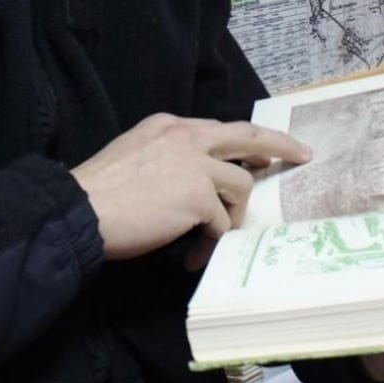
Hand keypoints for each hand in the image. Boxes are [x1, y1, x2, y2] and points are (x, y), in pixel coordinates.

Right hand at [71, 113, 310, 268]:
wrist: (80, 209)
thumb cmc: (98, 191)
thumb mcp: (134, 154)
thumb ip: (166, 157)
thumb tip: (191, 182)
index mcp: (169, 125)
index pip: (219, 129)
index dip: (244, 143)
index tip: (265, 153)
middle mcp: (186, 137)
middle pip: (247, 136)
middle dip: (280, 145)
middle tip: (303, 155)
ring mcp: (195, 164)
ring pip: (241, 185)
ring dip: (232, 216)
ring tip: (209, 241)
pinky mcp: (197, 196)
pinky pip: (221, 222)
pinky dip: (211, 243)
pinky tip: (192, 256)